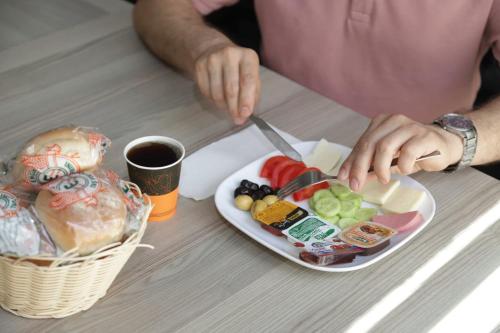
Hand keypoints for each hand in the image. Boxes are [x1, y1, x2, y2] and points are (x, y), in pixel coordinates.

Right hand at [194, 42, 260, 124]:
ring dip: (223, 105)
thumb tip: (245, 115)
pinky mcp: (200, 65)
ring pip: (217, 93)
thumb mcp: (252, 76)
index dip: (246, 100)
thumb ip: (252, 95)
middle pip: (231, 89)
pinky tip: (218, 96)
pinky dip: (213, 100)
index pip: (248, 80)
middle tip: (237, 118)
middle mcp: (230, 54)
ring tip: (228, 106)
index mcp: (248, 56)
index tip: (245, 114)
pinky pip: (206, 91)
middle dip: (234, 108)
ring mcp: (213, 59)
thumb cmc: (239, 68)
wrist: (216, 50)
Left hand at [337, 114, 463, 190]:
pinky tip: (404, 170)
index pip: (361, 143)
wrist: (444, 145)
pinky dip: (402, 164)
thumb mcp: (389, 159)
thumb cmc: (413, 151)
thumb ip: (371, 165)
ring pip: (385, 146)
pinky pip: (408, 152)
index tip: (343, 177)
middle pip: (370, 144)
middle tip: (356, 185)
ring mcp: (410, 127)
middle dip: (360, 167)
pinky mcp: (425, 136)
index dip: (350, 161)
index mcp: (381, 123)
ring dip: (380, 167)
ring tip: (383, 179)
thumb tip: (353, 178)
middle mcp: (393, 121)